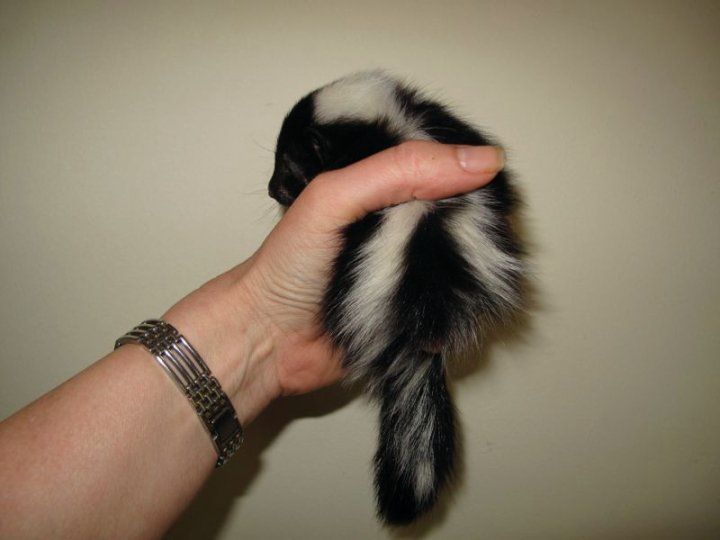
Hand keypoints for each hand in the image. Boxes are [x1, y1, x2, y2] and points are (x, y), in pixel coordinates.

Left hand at [164, 142, 503, 422]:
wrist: (267, 342)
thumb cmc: (286, 266)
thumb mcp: (334, 199)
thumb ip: (399, 171)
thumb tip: (480, 160)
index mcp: (377, 184)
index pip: (438, 161)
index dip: (468, 165)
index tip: (497, 174)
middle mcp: (397, 220)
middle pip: (460, 209)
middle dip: (479, 220)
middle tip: (490, 230)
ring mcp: (407, 264)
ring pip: (464, 255)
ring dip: (475, 264)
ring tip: (484, 267)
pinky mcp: (415, 306)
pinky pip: (455, 298)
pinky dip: (464, 302)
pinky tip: (466, 301)